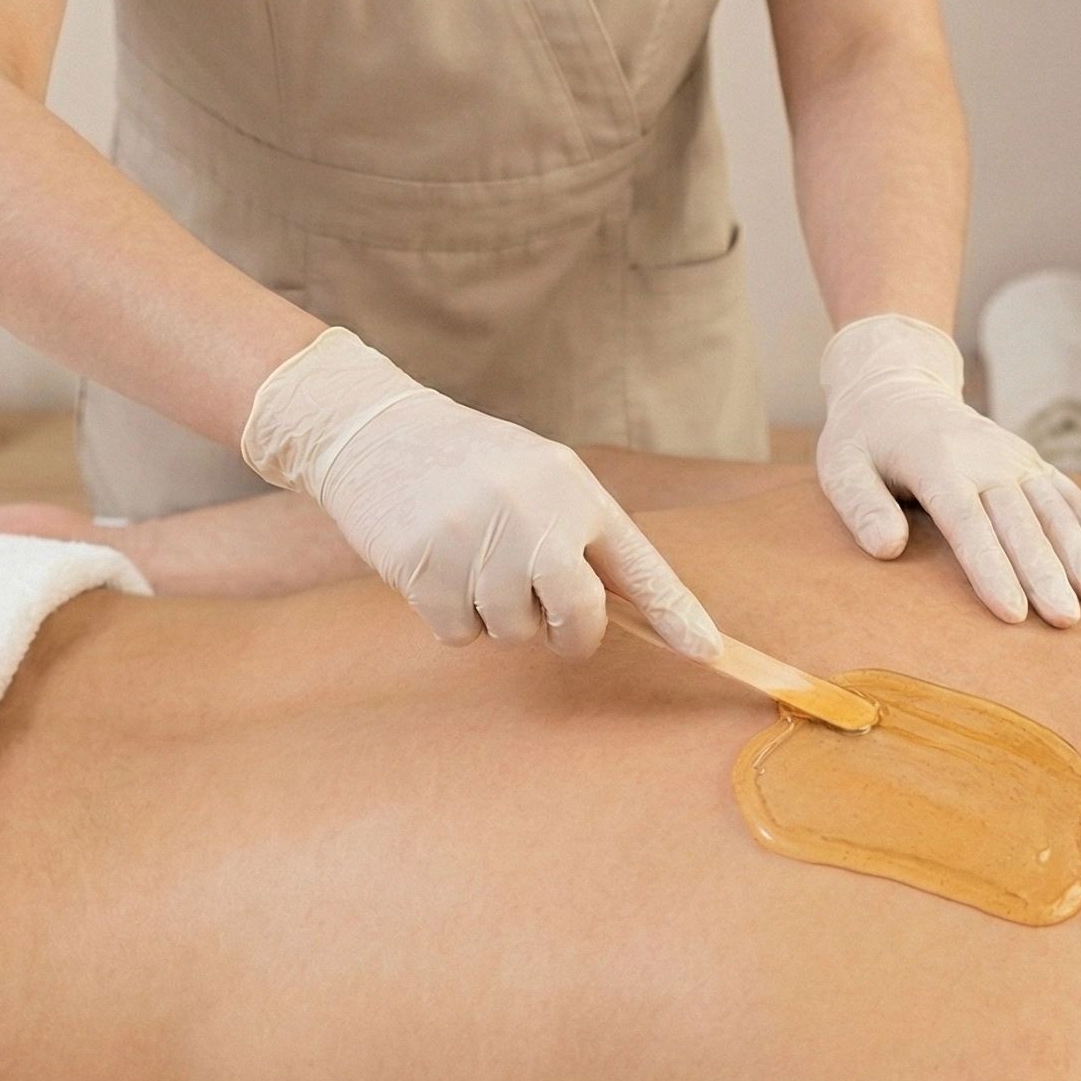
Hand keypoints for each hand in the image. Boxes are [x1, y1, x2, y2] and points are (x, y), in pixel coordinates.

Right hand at [240, 328, 720, 660]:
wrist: (372, 429)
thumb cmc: (468, 463)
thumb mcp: (537, 475)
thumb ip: (579, 534)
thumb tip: (619, 610)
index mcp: (572, 489)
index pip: (638, 564)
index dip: (674, 612)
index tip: (707, 651)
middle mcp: (532, 513)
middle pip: (579, 615)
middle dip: (571, 635)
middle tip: (551, 623)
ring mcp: (478, 542)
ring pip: (513, 632)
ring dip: (497, 617)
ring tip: (472, 560)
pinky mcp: (427, 570)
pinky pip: (461, 634)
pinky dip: (450, 616)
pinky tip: (436, 567)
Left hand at [815, 313, 1080, 625]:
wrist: (898, 387)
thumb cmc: (863, 440)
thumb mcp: (840, 467)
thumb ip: (860, 506)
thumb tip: (888, 548)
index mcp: (937, 462)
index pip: (968, 523)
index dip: (991, 569)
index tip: (1013, 612)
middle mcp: (985, 458)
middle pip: (1020, 523)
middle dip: (1047, 573)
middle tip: (1066, 620)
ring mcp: (1012, 458)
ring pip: (1053, 510)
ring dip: (1079, 554)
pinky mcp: (1028, 462)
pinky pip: (1066, 493)